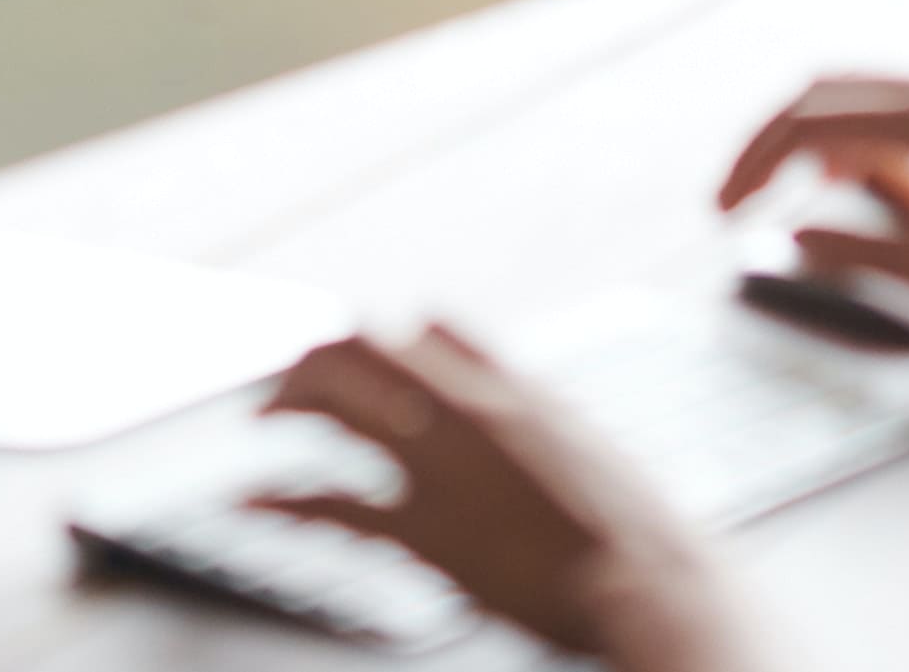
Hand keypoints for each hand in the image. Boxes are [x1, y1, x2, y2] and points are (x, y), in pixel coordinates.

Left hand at [247, 326, 757, 671]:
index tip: (360, 357)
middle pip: (368, 344)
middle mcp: (471, 410)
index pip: (434, 324)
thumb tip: (509, 386)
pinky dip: (283, 502)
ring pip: (340, 401)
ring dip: (286, 404)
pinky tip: (253, 505)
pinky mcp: (428, 530)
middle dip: (317, 357)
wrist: (655, 585)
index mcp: (516, 389)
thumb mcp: (594, 447)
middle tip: (290, 388)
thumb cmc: (636, 531)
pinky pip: (335, 505)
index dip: (390, 337)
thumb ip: (541, 411)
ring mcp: (444, 466)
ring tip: (261, 422)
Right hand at [718, 75, 908, 333]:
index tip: (728, 203)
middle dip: (781, 142)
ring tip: (835, 214)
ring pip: (873, 100)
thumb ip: (854, 251)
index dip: (756, 160)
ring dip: (838, 151)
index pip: (813, 117)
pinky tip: (901, 207)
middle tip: (746, 192)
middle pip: (833, 89)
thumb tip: (790, 237)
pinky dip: (885, 151)